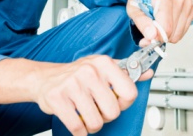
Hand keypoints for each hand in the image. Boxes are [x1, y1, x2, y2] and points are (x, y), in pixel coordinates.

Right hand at [34, 55, 151, 135]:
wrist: (45, 78)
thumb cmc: (77, 74)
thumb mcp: (102, 67)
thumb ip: (126, 71)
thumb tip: (148, 72)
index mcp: (104, 63)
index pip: (129, 92)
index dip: (124, 103)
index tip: (116, 101)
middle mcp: (89, 72)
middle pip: (113, 111)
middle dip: (106, 117)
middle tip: (98, 110)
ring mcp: (72, 85)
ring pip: (96, 122)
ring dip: (92, 125)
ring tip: (86, 115)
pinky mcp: (58, 99)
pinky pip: (77, 128)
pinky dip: (80, 132)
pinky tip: (77, 123)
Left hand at [127, 0, 192, 45]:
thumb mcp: (133, 10)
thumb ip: (142, 23)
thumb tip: (151, 36)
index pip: (166, 27)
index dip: (157, 37)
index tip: (149, 37)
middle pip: (173, 32)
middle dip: (161, 36)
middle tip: (152, 29)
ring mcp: (187, 3)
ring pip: (179, 33)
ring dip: (168, 34)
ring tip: (159, 23)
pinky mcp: (191, 8)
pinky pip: (185, 29)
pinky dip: (176, 30)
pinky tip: (168, 22)